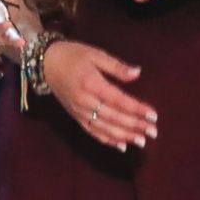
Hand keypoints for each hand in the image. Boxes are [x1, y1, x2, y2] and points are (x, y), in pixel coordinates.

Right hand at [42, 41, 157, 150]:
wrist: (46, 62)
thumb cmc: (73, 55)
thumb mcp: (96, 54)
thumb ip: (117, 66)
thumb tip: (138, 73)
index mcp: (91, 83)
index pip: (118, 100)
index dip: (136, 109)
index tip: (153, 115)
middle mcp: (84, 100)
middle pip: (113, 116)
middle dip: (134, 125)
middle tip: (153, 132)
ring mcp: (78, 110)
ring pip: (103, 127)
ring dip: (123, 136)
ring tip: (141, 141)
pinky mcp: (75, 116)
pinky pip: (92, 131)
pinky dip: (107, 140)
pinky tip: (121, 145)